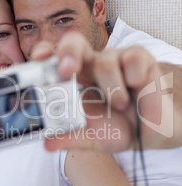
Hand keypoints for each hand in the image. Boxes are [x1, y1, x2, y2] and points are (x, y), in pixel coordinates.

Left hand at [31, 33, 181, 151]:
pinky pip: (133, 59)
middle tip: (67, 71)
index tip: (37, 61)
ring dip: (112, 88)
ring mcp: (114, 58)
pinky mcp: (139, 58)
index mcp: (72, 79)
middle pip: (73, 42)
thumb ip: (70, 138)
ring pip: (105, 61)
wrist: (148, 133)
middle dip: (67, 53)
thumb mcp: (91, 137)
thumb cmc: (114, 128)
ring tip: (119, 105)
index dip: (43, 55)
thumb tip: (47, 143)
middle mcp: (90, 64)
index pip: (53, 59)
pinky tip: (136, 88)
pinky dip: (134, 78)